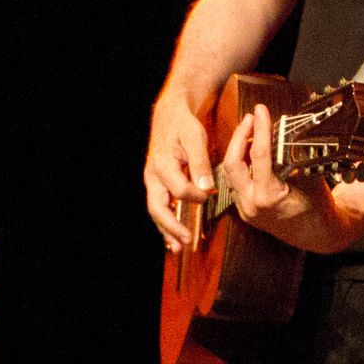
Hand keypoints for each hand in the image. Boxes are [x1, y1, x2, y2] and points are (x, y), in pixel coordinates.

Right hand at [145, 93, 215, 250]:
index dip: (197, 196)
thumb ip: (200, 162)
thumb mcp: (195, 137)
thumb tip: (205, 187)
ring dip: (166, 230)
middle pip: (158, 208)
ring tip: (177, 247)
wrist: (170, 115)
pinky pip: (158, 206)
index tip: (210, 194)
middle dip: (171, 227)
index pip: (180, 190)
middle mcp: (153, 175)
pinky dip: (165, 222)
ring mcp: (152, 181)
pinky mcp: (156, 183)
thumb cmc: (184, 125)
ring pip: (156, 210)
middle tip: (186, 241)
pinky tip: (173, 237)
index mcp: (162, 164)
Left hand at [221, 104, 334, 249]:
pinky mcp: (243, 209)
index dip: (259, 130)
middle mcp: (251, 204)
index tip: (261, 110)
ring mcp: (244, 209)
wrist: (317, 234)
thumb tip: (287, 129)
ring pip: (230, 172)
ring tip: (250, 129)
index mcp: (269, 197)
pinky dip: (241, 163)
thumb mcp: (312, 179)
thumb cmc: (318, 207)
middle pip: (232, 163)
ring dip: (237, 149)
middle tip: (250, 117)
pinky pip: (236, 181)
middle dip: (238, 136)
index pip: (258, 156)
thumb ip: (297, 157)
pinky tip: (250, 149)